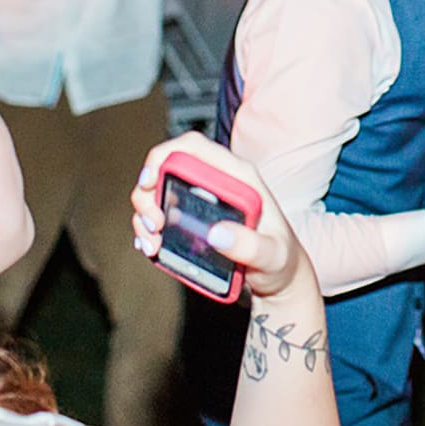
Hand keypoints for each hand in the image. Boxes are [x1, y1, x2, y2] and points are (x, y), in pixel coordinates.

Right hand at [131, 132, 312, 301]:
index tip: (149, 182)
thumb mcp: (272, 255)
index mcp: (237, 177)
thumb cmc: (280, 259)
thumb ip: (250, 245)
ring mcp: (200, 201)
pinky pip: (159, 215)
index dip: (164, 155)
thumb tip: (217, 233)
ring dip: (144, 215)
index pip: (193, 147)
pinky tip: (151, 247)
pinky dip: (146, 229)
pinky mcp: (190, 220)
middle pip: (165, 167)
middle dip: (147, 193)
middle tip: (154, 224)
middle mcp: (215, 183)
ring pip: (157, 192)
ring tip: (152, 243)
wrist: (278, 278)